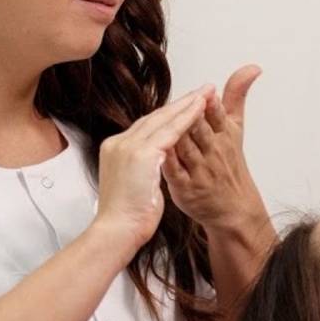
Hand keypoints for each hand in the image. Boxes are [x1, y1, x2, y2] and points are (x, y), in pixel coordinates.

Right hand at [94, 85, 214, 249]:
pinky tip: (201, 110)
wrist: (117, 229)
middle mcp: (119, 143)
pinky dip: (187, 118)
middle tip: (199, 91)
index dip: (165, 116)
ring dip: (186, 105)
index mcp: (114, 149)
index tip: (182, 107)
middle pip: (153, 117)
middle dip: (178, 104)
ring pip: (163, 120)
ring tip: (205, 94)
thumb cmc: (124, 215)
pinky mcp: (142, 153)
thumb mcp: (129, 184)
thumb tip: (148, 168)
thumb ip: (137, 169)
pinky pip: (170, 131)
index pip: (144, 126)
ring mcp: (128, 146)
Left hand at [163, 65, 264, 231]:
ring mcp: (198, 170)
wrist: (231, 208)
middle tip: (187, 103)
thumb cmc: (229, 162)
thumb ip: (237, 96)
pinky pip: (174, 172)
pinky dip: (166, 161)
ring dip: (177, 135)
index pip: (218, 116)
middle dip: (194, 116)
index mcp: (224, 136)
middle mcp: (213, 152)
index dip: (212, 105)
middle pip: (200, 130)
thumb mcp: (236, 128)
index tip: (207, 91)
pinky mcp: (185, 186)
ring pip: (186, 149)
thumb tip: (251, 67)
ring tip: (167, 122)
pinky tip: (154, 151)